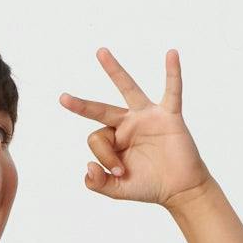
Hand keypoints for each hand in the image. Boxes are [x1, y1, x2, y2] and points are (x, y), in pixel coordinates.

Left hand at [58, 47, 210, 207]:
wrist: (179, 189)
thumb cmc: (149, 186)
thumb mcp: (117, 189)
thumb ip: (98, 183)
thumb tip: (88, 166)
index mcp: (114, 139)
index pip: (97, 139)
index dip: (104, 156)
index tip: (119, 171)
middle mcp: (128, 124)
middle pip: (100, 109)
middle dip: (82, 106)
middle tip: (63, 99)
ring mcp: (148, 117)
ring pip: (128, 89)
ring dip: (114, 71)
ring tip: (100, 53)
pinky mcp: (169, 116)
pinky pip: (172, 90)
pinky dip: (173, 73)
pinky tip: (171, 54)